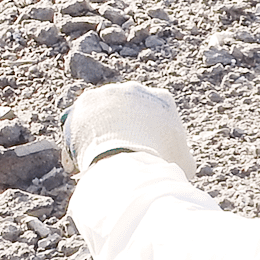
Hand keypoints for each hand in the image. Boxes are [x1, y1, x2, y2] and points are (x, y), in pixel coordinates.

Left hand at [60, 81, 196, 177]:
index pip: (156, 114)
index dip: (149, 136)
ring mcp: (109, 93)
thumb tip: (180, 170)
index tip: (142, 153)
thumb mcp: (183, 164)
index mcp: (163, 99)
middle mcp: (135, 90)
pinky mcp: (85, 101)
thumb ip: (180, 160)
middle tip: (116, 155)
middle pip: (127, 111)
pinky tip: (77, 161)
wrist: (125, 156)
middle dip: (122, 130)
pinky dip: (76, 140)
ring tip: (93, 160)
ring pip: (101, 114)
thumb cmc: (158, 161)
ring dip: (96, 133)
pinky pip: (78, 122)